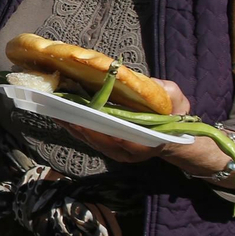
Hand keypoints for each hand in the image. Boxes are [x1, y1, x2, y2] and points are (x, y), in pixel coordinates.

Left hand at [60, 80, 191, 164]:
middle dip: (79, 125)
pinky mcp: (106, 146)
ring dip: (71, 124)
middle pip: (98, 140)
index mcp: (145, 144)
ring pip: (89, 139)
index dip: (104, 132)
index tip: (87, 121)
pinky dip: (73, 124)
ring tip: (54, 108)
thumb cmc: (176, 120)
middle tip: (61, 110)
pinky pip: (87, 136)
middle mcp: (126, 152)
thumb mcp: (180, 105)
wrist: (173, 138)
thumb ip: (169, 95)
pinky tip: (60, 111)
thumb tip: (149, 83)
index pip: (123, 142)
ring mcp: (114, 151)